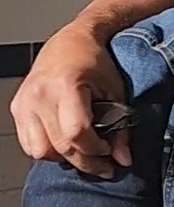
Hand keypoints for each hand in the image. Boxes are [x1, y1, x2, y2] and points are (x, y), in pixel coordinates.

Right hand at [10, 23, 130, 176]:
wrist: (72, 41)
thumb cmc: (95, 62)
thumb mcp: (116, 91)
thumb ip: (121, 127)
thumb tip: (123, 160)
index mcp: (66, 85)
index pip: (76, 133)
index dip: (95, 149)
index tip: (109, 152)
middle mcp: (40, 94)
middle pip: (59, 146)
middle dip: (84, 161)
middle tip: (103, 165)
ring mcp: (25, 102)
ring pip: (40, 151)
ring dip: (63, 158)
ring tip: (83, 152)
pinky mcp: (17, 108)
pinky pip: (28, 143)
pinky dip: (47, 149)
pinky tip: (65, 143)